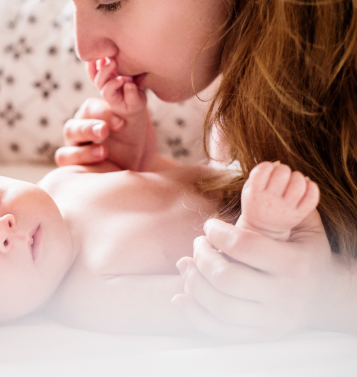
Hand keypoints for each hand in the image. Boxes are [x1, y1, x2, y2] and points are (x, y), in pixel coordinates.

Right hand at [55, 59, 155, 170]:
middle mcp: (80, 125)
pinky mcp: (71, 162)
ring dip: (83, 144)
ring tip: (103, 151)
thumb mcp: (136, 119)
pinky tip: (99, 161)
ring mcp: (73, 143)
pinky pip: (64, 157)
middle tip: (105, 132)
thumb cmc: (132, 137)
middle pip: (74, 124)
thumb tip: (129, 86)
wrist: (136, 161)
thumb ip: (133, 101)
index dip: (103, 114)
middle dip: (90, 128)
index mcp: (93, 112)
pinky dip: (79, 157)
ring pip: (68, 137)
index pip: (90, 108)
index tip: (121, 123)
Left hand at [172, 213, 353, 339]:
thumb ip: (280, 203)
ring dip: (193, 283)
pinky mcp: (260, 336)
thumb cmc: (306, 250)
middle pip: (227, 280)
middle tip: (197, 244)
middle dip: (202, 257)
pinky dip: (193, 314)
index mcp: (296, 263)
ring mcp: (273, 321)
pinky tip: (181, 295)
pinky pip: (219, 331)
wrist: (327, 295)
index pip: (245, 246)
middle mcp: (285, 296)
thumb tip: (260, 173)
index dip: (218, 233)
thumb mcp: (303, 223)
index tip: (209, 226)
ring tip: (186, 264)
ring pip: (219, 308)